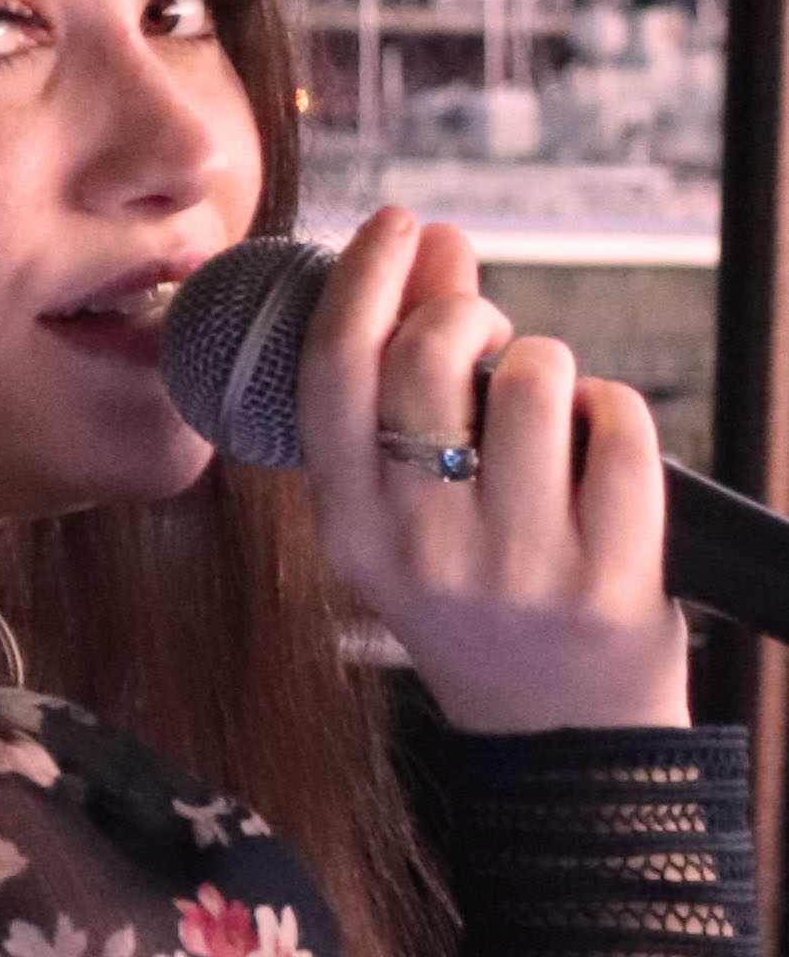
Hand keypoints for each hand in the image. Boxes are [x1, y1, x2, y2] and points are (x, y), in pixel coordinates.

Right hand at [300, 208, 687, 736]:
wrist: (560, 734)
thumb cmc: (481, 600)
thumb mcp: (409, 514)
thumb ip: (409, 386)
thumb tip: (433, 245)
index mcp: (353, 532)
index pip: (334, 371)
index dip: (363, 276)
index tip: (399, 222)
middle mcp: (424, 550)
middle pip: (429, 357)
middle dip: (465, 308)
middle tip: (486, 327)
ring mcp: (519, 566)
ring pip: (538, 377)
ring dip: (551, 363)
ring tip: (550, 406)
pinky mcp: (611, 577)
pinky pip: (621, 425)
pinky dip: (617, 412)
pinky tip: (601, 445)